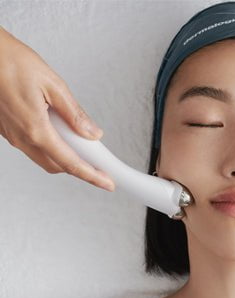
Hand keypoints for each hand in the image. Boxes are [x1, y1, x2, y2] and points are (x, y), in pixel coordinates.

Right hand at [0, 27, 114, 190]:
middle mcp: (21, 137)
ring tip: (82, 148)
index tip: (107, 183)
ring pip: (43, 158)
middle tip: (99, 166)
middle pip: (57, 166)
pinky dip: (50, 147)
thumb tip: (92, 132)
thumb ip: (74, 114)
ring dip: (64, 158)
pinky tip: (60, 135)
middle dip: (80, 169)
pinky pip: (32, 147)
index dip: (92, 176)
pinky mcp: (6, 130)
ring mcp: (11, 135)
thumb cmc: (9, 60)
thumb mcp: (52, 84)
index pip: (71, 162)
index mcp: (35, 128)